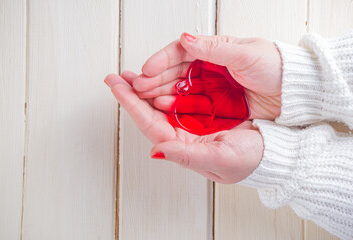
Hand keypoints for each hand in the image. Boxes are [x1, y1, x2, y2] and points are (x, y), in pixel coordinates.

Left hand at [104, 72, 262, 182]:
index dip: (131, 104)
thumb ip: (186, 155)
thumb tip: (156, 151)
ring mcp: (192, 122)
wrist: (273, 150)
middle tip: (116, 77)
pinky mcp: (203, 112)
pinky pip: (179, 96)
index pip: (149, 123)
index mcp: (182, 145)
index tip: (116, 86)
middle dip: (132, 94)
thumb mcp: (219, 158)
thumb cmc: (250, 159)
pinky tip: (157, 77)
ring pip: (162, 103)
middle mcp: (183, 134)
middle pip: (150, 112)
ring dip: (146, 88)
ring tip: (131, 75)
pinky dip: (166, 85)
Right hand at [132, 33, 281, 119]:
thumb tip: (185, 39)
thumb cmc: (275, 67)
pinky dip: (174, 104)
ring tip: (141, 97)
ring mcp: (210, 86)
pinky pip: (189, 103)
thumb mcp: (246, 54)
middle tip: (135, 86)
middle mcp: (208, 67)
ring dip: (158, 91)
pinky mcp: (214, 104)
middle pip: (173, 71)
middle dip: (153, 78)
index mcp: (214, 50)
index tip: (145, 71)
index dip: (160, 61)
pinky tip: (161, 106)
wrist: (294, 93)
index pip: (180, 52)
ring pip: (177, 87)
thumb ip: (214, 48)